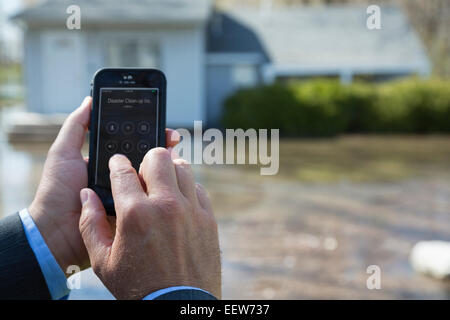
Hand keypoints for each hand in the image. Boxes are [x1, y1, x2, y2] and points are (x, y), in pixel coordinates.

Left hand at [28, 97, 179, 272]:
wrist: (55, 230)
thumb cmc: (56, 191)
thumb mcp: (63, 153)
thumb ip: (76, 126)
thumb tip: (89, 100)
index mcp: (107, 161)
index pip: (130, 141)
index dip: (144, 130)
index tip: (157, 119)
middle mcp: (120, 176)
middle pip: (145, 156)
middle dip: (160, 144)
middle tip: (171, 137)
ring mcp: (128, 193)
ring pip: (151, 175)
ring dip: (164, 164)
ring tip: (172, 153)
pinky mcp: (133, 210)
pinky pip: (149, 196)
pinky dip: (161, 187)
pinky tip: (170, 176)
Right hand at [78, 149, 220, 298]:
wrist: (178, 306)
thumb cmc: (137, 287)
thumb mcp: (102, 261)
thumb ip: (90, 223)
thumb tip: (86, 195)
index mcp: (135, 214)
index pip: (123, 171)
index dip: (117, 163)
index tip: (117, 163)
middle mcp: (166, 205)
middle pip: (158, 157)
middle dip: (147, 160)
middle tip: (143, 174)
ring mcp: (191, 210)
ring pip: (183, 168)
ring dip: (170, 172)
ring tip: (162, 186)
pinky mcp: (208, 219)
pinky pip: (199, 189)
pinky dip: (187, 190)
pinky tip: (179, 202)